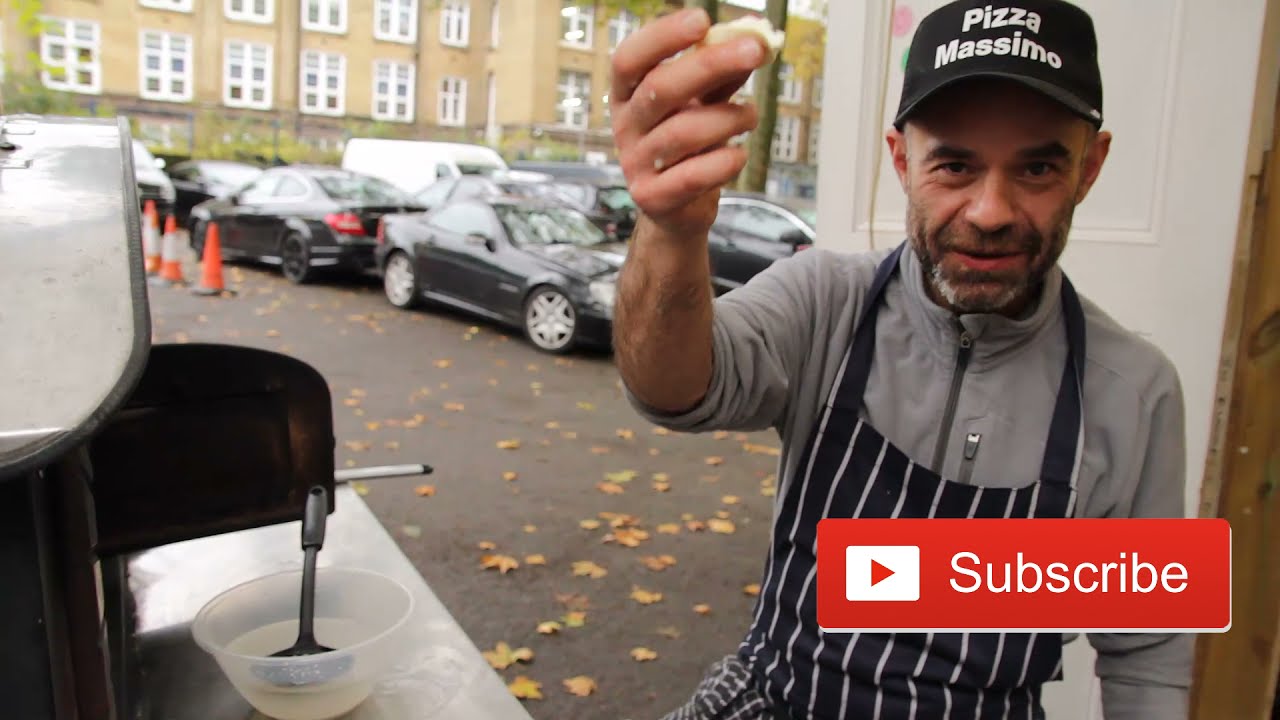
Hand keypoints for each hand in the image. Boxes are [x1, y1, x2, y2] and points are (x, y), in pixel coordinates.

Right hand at [610, 8, 768, 238]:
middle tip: (754, 50)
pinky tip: (739, 154)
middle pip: (660, 88)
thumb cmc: (690, 145)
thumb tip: (755, 38)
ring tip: (749, 116)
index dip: (662, 37)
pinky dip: (725, 161)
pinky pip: (692, 176)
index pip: (630, 58)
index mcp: (628, 94)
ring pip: (683, 132)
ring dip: (729, 117)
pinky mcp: (653, 198)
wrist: (678, 207)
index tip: (702, 20)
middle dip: (711, 65)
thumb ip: (723, 73)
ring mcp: (635, 165)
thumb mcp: (702, 103)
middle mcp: (625, 126)